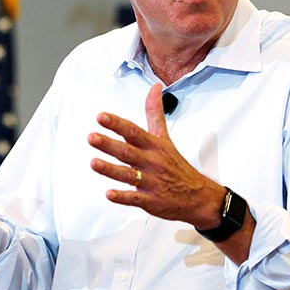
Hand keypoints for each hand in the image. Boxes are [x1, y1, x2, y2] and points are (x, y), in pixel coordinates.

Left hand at [88, 84, 224, 228]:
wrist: (197, 195)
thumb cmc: (176, 164)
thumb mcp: (165, 137)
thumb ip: (155, 113)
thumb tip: (154, 88)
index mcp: (154, 146)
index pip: (134, 131)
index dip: (117, 123)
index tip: (101, 116)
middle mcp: (152, 162)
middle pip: (128, 151)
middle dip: (109, 144)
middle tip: (92, 137)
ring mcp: (151, 182)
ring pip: (129, 175)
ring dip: (111, 169)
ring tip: (94, 163)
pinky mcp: (151, 201)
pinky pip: (135, 199)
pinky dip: (122, 196)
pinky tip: (109, 193)